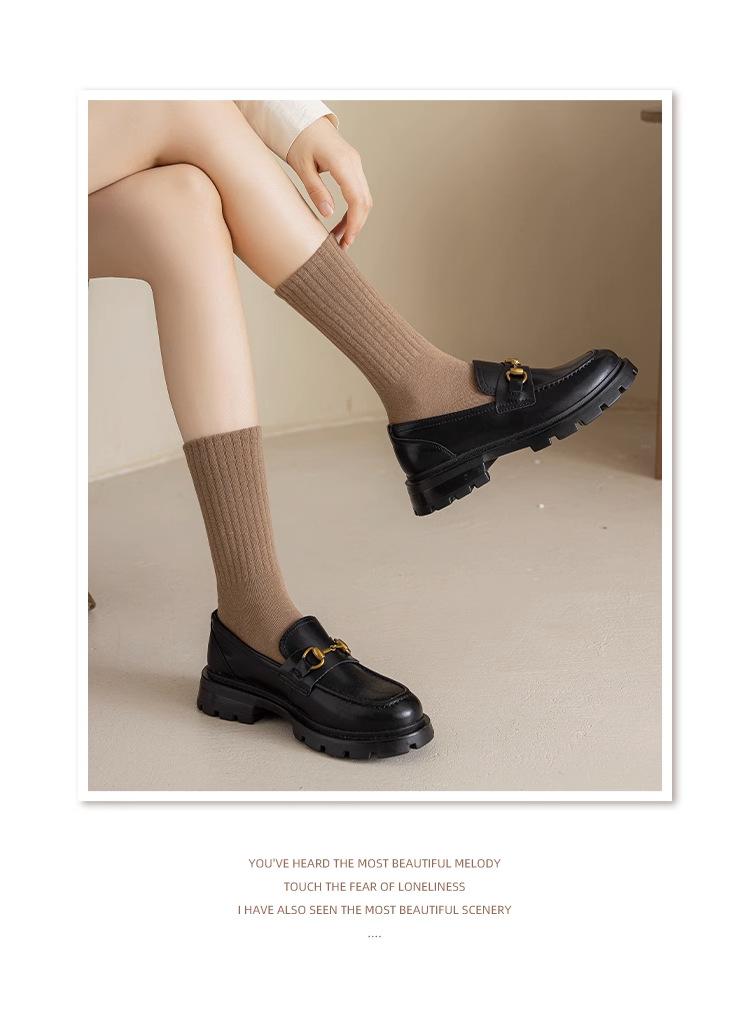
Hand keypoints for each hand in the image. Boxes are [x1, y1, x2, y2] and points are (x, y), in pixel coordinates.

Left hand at [287, 117, 372, 249]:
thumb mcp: (302, 167)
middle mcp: (354, 163)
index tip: (346, 241)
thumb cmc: (299, 140)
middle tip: (342, 246)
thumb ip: (316, 190)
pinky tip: (341, 223)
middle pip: (365, 202)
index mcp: (342, 163)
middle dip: (356, 226)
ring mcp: (356, 165)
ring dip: (355, 220)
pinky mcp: (353, 167)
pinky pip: (359, 192)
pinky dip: (353, 210)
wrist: (304, 121)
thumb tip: (328, 214)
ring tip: (340, 238)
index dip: (354, 224)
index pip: (357, 200)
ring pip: (364, 199)